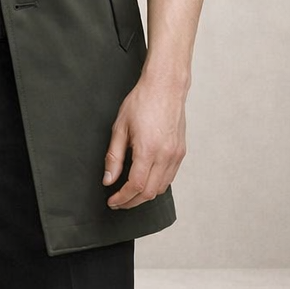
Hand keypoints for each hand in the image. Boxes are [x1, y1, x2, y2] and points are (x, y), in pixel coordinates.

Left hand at [102, 74, 186, 208]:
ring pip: (161, 188)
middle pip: (149, 193)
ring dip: (144, 195)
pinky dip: (156, 184)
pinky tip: (145, 180)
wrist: (165, 86)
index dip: (122, 198)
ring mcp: (176, 155)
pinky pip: (169, 177)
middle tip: (118, 202)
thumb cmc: (141, 102)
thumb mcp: (120, 127)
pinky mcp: (181, 152)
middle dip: (131, 201)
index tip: (112, 201)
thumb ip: (113, 156)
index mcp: (148, 149)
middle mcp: (165, 155)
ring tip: (129, 193)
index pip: (135, 186)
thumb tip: (108, 179)